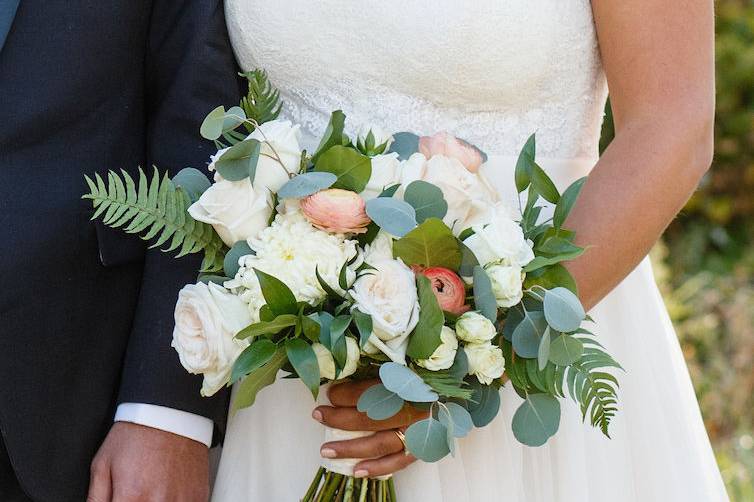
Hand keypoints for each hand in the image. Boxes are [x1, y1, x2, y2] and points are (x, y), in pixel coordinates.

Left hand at [87, 422, 209, 501]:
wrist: (170, 413)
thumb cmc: (137, 434)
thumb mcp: (103, 464)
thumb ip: (96, 498)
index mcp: (132, 496)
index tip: (120, 501)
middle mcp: (158, 501)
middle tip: (137, 495)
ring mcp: (182, 500)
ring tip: (150, 493)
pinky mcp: (198, 496)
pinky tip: (167, 495)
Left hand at [313, 380, 427, 477]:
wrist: (452, 396)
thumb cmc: (422, 380)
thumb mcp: (400, 370)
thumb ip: (374, 376)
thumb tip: (342, 384)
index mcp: (409, 384)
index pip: (371, 390)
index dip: (346, 393)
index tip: (330, 393)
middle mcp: (414, 409)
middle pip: (371, 417)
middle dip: (340, 418)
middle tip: (319, 415)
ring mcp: (419, 432)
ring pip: (381, 443)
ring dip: (351, 448)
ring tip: (327, 451)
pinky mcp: (422, 448)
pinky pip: (398, 462)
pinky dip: (376, 468)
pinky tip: (356, 470)